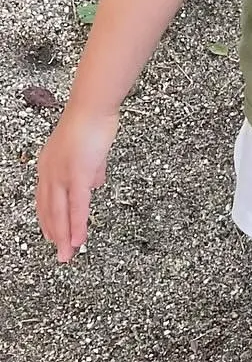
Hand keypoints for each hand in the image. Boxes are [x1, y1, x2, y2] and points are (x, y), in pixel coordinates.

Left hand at [36, 106, 118, 262]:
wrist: (92, 108)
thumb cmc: (92, 120)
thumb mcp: (90, 149)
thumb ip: (92, 169)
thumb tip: (95, 182)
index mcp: (50, 166)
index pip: (45, 199)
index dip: (49, 219)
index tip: (53, 234)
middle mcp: (50, 174)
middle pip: (49, 211)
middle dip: (55, 234)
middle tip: (61, 253)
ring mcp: (61, 176)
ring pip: (60, 214)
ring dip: (64, 236)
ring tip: (68, 254)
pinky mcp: (76, 176)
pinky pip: (76, 206)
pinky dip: (77, 225)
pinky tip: (78, 239)